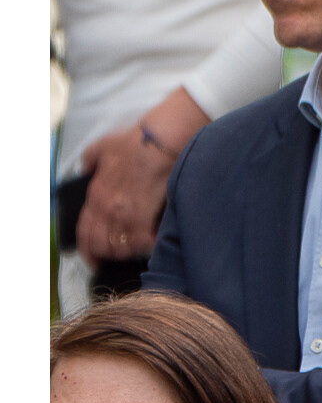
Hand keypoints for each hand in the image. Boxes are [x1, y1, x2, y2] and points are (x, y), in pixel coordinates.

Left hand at [75, 124, 171, 264]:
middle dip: (110, 255)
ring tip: (139, 248)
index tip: (94, 260)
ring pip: (121, 248)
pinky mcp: (143, 216)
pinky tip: (153, 243)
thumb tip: (87, 167)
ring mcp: (124, 214)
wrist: (156, 142)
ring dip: (130, 251)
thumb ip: (90, 158)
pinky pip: (141, 243)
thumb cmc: (133, 142)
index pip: (84, 233)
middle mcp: (106, 209)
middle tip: (121, 255)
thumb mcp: (102, 146)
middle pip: (102, 245)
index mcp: (95, 195)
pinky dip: (147, 247)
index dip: (88, 251)